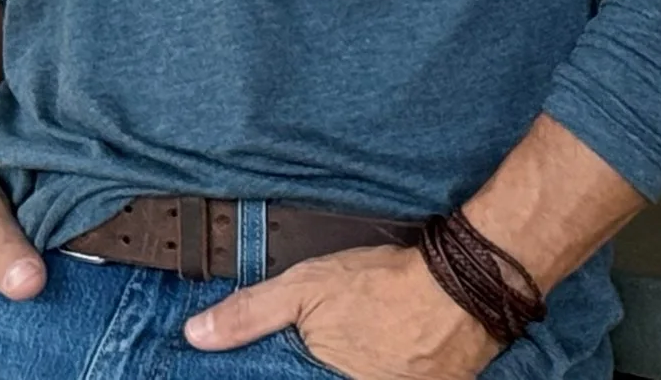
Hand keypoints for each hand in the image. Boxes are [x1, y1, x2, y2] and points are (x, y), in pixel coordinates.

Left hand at [182, 244, 500, 376]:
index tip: (253, 365)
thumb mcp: (307, 289)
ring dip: (341, 366)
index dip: (269, 372)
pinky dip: (370, 369)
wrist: (463, 289)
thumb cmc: (386, 289)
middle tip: (321, 344)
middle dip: (304, 368)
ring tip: (352, 344)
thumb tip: (197, 335)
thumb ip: (250, 314)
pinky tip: (372, 355)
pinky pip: (379, 379)